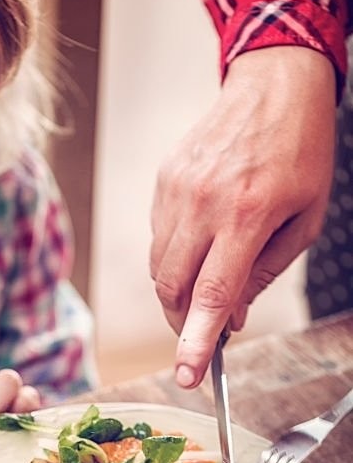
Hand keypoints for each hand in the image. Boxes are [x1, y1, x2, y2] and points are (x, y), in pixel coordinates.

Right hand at [151, 47, 336, 387]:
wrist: (274, 87)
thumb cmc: (300, 154)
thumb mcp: (304, 221)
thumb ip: (264, 272)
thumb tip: (232, 316)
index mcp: (246, 217)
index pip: (212, 295)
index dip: (196, 342)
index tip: (187, 375)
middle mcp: (203, 205)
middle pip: (172, 288)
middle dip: (182, 321)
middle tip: (202, 330)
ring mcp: (176, 191)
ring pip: (158, 267)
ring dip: (176, 291)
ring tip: (205, 283)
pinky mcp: (163, 180)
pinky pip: (158, 237)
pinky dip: (174, 256)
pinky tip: (200, 242)